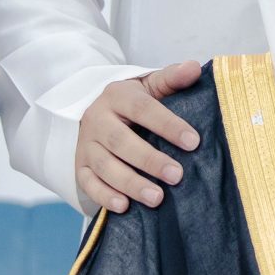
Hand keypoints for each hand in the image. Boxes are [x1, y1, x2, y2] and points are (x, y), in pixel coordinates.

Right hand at [74, 60, 203, 213]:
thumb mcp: (151, 85)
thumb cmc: (133, 102)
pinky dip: (104, 196)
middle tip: (177, 175)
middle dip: (149, 160)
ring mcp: (87, 145)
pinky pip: (88, 184)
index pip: (142, 109)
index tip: (193, 141)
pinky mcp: (80, 167)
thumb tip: (194, 68)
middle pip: (121, 141)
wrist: (97, 114)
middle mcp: (98, 120)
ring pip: (105, 166)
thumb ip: (172, 78)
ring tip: (157, 198)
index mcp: (117, 96)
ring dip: (131, 183)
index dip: (167, 125)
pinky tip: (124, 206)